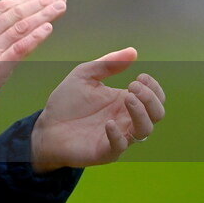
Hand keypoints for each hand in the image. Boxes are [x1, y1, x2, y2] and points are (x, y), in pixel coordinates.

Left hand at [30, 47, 165, 171]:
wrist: (46, 127)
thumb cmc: (66, 103)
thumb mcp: (84, 75)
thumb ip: (107, 64)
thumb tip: (133, 51)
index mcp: (124, 101)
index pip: (155, 97)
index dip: (154, 87)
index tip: (140, 77)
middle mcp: (126, 119)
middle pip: (157, 113)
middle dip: (151, 98)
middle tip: (132, 87)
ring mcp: (118, 136)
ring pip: (145, 130)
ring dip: (141, 113)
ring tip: (127, 98)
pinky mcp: (105, 151)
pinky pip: (120, 146)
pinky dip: (118, 135)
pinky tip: (107, 123)